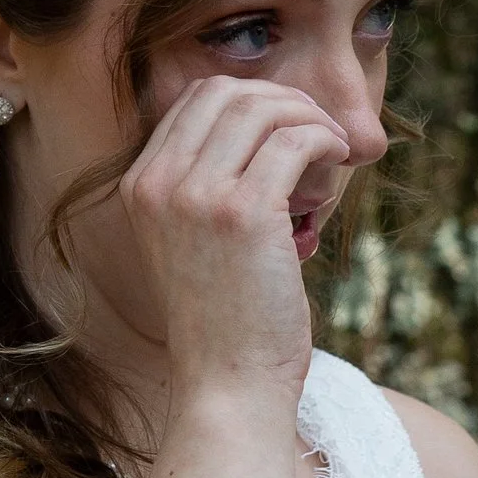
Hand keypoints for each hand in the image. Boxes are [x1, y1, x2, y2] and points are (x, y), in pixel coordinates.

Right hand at [119, 74, 351, 400]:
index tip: (288, 128)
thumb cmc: (226, 323)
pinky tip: (337, 163)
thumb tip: (272, 134)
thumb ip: (209, 189)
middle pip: (225, 91)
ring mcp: (196, 195)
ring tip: (330, 151)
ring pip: (261, 108)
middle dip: (281, 98)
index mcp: (140, 187)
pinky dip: (324, 140)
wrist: (227, 386)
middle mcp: (158, 184)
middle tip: (317, 131)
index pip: (194, 100)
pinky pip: (293, 140)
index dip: (251, 100)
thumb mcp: (195, 245)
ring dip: (308, 118)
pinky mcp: (244, 213)